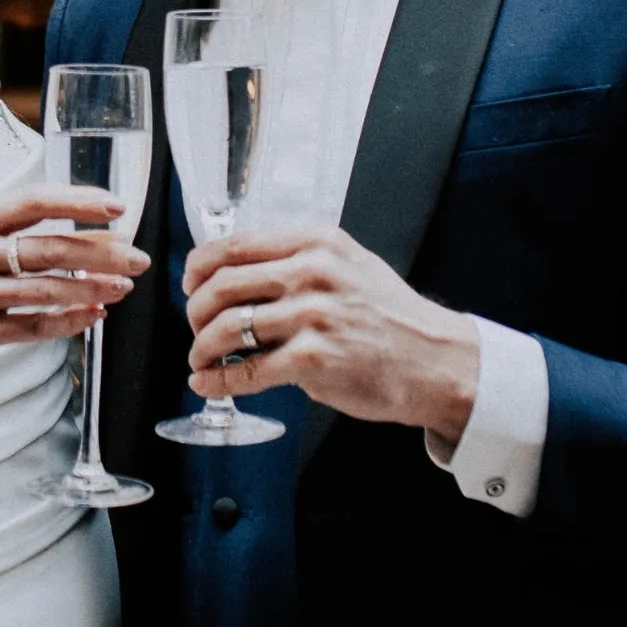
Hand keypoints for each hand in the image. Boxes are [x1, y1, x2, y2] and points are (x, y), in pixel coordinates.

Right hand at [0, 186, 148, 369]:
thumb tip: (102, 231)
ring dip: (91, 289)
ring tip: (122, 287)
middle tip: (138, 258)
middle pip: (47, 249)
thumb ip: (26, 232)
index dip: (78, 202)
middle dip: (101, 253)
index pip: (33, 202)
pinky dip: (69, 322)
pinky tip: (94, 315)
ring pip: (45, 291)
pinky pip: (32, 326)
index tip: (118, 207)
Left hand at [184, 224, 478, 443]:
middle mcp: (313, 273)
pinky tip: (209, 383)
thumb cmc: (391, 317)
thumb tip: (236, 274)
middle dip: (195, 312)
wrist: (436, 360)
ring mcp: (312, 316)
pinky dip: (217, 379)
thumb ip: (299, 261)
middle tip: (196, 328)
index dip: (198, 268)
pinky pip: (246, 370)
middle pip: (222, 285)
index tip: (190, 285)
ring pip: (228, 326)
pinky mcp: (313, 360)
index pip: (233, 246)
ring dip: (201, 347)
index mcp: (316, 243)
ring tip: (201, 358)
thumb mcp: (349, 265)